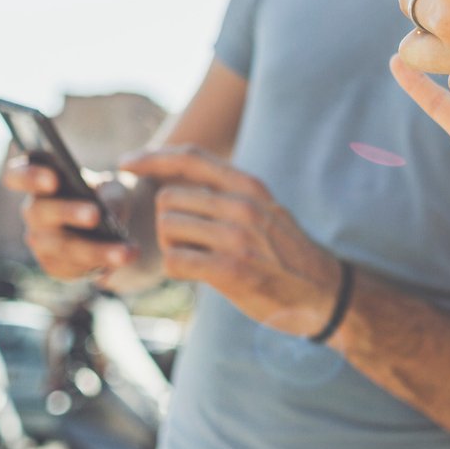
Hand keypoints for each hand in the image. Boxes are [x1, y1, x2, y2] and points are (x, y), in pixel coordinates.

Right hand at [5, 158, 142, 282]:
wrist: (116, 226)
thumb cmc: (107, 195)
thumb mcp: (115, 187)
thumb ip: (110, 195)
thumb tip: (108, 212)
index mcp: (41, 180)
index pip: (17, 175)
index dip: (28, 176)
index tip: (52, 179)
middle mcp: (34, 210)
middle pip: (41, 211)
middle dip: (69, 212)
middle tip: (96, 214)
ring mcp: (40, 240)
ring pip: (63, 246)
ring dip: (96, 249)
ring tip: (125, 251)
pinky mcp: (53, 265)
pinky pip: (72, 267)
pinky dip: (99, 263)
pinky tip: (121, 258)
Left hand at [118, 147, 343, 337]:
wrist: (323, 291)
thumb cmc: (285, 252)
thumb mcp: (265, 208)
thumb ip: (229, 192)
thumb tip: (181, 174)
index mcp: (249, 186)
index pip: (191, 158)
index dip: (153, 157)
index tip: (126, 162)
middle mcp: (243, 205)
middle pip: (169, 198)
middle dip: (165, 221)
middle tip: (181, 242)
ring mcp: (238, 237)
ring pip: (168, 228)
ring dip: (170, 247)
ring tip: (193, 258)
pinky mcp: (232, 270)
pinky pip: (175, 261)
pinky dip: (175, 269)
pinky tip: (193, 274)